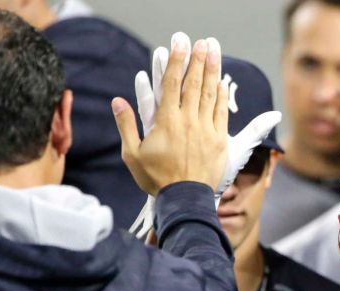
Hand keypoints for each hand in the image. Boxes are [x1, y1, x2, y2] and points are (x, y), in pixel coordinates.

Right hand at [114, 36, 228, 194]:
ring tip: (215, 53)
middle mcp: (188, 121)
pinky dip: (221, 97)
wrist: (184, 199)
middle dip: (198, 60)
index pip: (171, 84)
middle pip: (194, 84)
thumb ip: (126, 125)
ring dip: (212, 72)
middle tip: (202, 42)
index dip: (176, 61)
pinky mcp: (219, 141)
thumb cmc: (156, 179)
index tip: (179, 44)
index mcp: (167, 121)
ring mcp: (205, 130)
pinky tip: (221, 83)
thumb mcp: (132, 154)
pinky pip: (221, 114)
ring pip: (210, 95)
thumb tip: (117, 101)